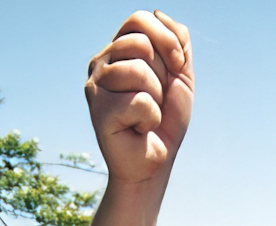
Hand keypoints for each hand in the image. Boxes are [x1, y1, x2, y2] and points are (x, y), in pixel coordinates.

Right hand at [85, 10, 193, 184]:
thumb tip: (158, 12)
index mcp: (118, 51)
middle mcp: (101, 64)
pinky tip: (137, 129)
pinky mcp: (98, 111)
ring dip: (155, 98)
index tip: (177, 66)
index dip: (166, 40)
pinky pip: (138, 101)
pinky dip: (149, 118)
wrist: (155, 162)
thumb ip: (176, 41)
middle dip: (161, 73)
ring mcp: (95, 86)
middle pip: (140, 43)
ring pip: (138, 71)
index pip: (139, 20)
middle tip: (155, 98)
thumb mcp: (179, 74)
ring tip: (145, 115)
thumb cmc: (165, 120)